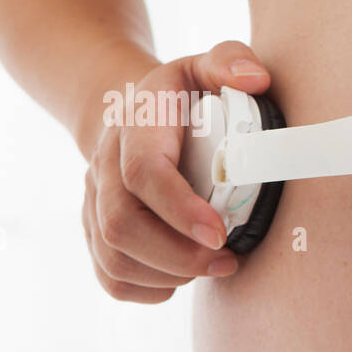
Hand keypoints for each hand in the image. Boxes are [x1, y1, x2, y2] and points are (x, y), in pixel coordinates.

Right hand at [82, 41, 270, 302]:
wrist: (125, 111)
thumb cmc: (180, 96)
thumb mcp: (204, 67)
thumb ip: (231, 61)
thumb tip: (256, 80)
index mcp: (135, 128)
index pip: (144, 174)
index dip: (180, 209)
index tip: (221, 233)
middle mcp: (104, 167)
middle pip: (122, 226)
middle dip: (179, 254)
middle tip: (228, 261)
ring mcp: (95, 202)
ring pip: (113, 258)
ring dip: (169, 274)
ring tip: (214, 267)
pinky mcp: (96, 231)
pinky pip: (110, 277)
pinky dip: (148, 290)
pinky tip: (183, 278)